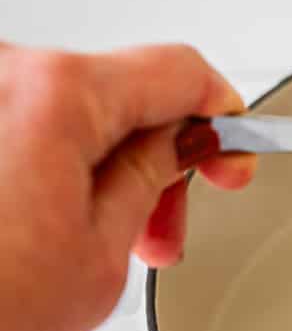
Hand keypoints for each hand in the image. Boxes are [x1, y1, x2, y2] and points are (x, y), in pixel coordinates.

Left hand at [0, 43, 255, 330]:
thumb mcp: (99, 257)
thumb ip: (148, 180)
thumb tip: (177, 147)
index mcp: (53, 94)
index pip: (174, 73)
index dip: (219, 116)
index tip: (232, 151)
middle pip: (113, 93)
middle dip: (154, 160)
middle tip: (163, 232)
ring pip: (61, 112)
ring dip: (97, 169)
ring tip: (101, 244)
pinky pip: (18, 127)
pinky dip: (47, 167)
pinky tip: (52, 226)